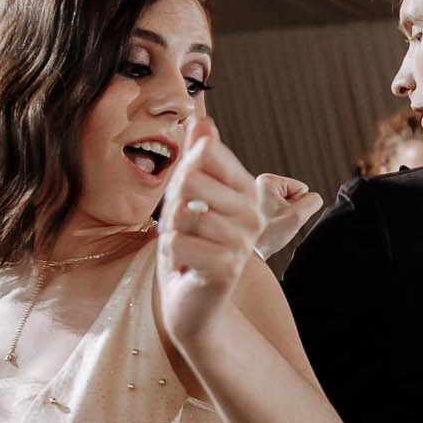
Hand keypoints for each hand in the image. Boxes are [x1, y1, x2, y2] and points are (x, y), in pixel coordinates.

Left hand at [156, 112, 260, 345]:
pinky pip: (176, 243)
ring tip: (185, 249)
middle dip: (172, 207)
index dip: (183, 174)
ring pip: (181, 214)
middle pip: (189, 182)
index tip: (189, 201)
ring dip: (170, 234)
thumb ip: (197, 158)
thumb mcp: (191, 198)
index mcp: (246, 191)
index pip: (205, 154)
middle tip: (183, 231)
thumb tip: (201, 119)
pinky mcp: (226, 267)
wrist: (193, 304)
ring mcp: (241, 241)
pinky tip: (184, 266)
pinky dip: (170, 255)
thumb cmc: (191, 248)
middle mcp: (251, 214)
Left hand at [251, 173, 322, 258]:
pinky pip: (277, 212)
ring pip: (286, 206)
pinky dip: (276, 221)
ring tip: (273, 225)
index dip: (299, 206)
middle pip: (294, 196)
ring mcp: (256, 196)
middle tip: (278, 222)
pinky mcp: (257, 208)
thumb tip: (314, 198)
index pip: (301, 188)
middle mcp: (259, 184)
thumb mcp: (298, 215)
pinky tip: (269, 228)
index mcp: (267, 180)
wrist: (250, 253)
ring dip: (284, 217)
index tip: (283, 216)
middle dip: (291, 211)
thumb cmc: (269, 234)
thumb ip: (313, 201)